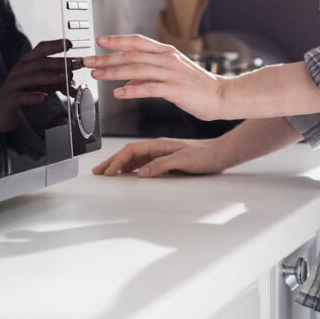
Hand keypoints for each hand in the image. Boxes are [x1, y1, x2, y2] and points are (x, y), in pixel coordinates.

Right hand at [0, 39, 71, 132]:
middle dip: (58, 63)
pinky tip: (44, 98)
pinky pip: (21, 96)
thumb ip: (55, 81)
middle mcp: (20, 70)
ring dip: (50, 76)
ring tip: (64, 78)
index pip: (41, 49)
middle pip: (40, 62)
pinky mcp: (10, 98)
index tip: (69, 44)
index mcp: (27, 63)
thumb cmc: (21, 94)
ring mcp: (14, 84)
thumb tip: (72, 79)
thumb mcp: (40, 86)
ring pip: (32, 77)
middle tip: (73, 65)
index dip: (55, 45)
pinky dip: (33, 96)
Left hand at [83, 34, 225, 120]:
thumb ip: (148, 76)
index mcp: (166, 52)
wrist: (221, 96)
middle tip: (89, 60)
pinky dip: (131, 90)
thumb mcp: (171, 75)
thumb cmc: (197, 86)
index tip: (99, 41)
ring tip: (97, 74)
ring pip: (136, 70)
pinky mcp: (175, 89)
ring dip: (114, 72)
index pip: (137, 41)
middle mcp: (167, 59)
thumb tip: (126, 83)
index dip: (117, 40)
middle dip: (107, 57)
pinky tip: (118, 93)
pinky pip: (149, 88)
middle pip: (132, 55)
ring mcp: (171, 73)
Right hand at [91, 137, 230, 177]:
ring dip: (120, 164)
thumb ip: (161, 165)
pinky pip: (144, 162)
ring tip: (107, 172)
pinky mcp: (167, 159)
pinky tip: (129, 173)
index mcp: (160, 145)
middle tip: (98, 171)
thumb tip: (140, 173)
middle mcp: (159, 148)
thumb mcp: (184, 160)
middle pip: (129, 153)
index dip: (117, 161)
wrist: (222, 154)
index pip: (131, 151)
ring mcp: (162, 153)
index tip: (107, 172)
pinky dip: (132, 167)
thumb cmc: (206, 156)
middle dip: (112, 162)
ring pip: (135, 158)